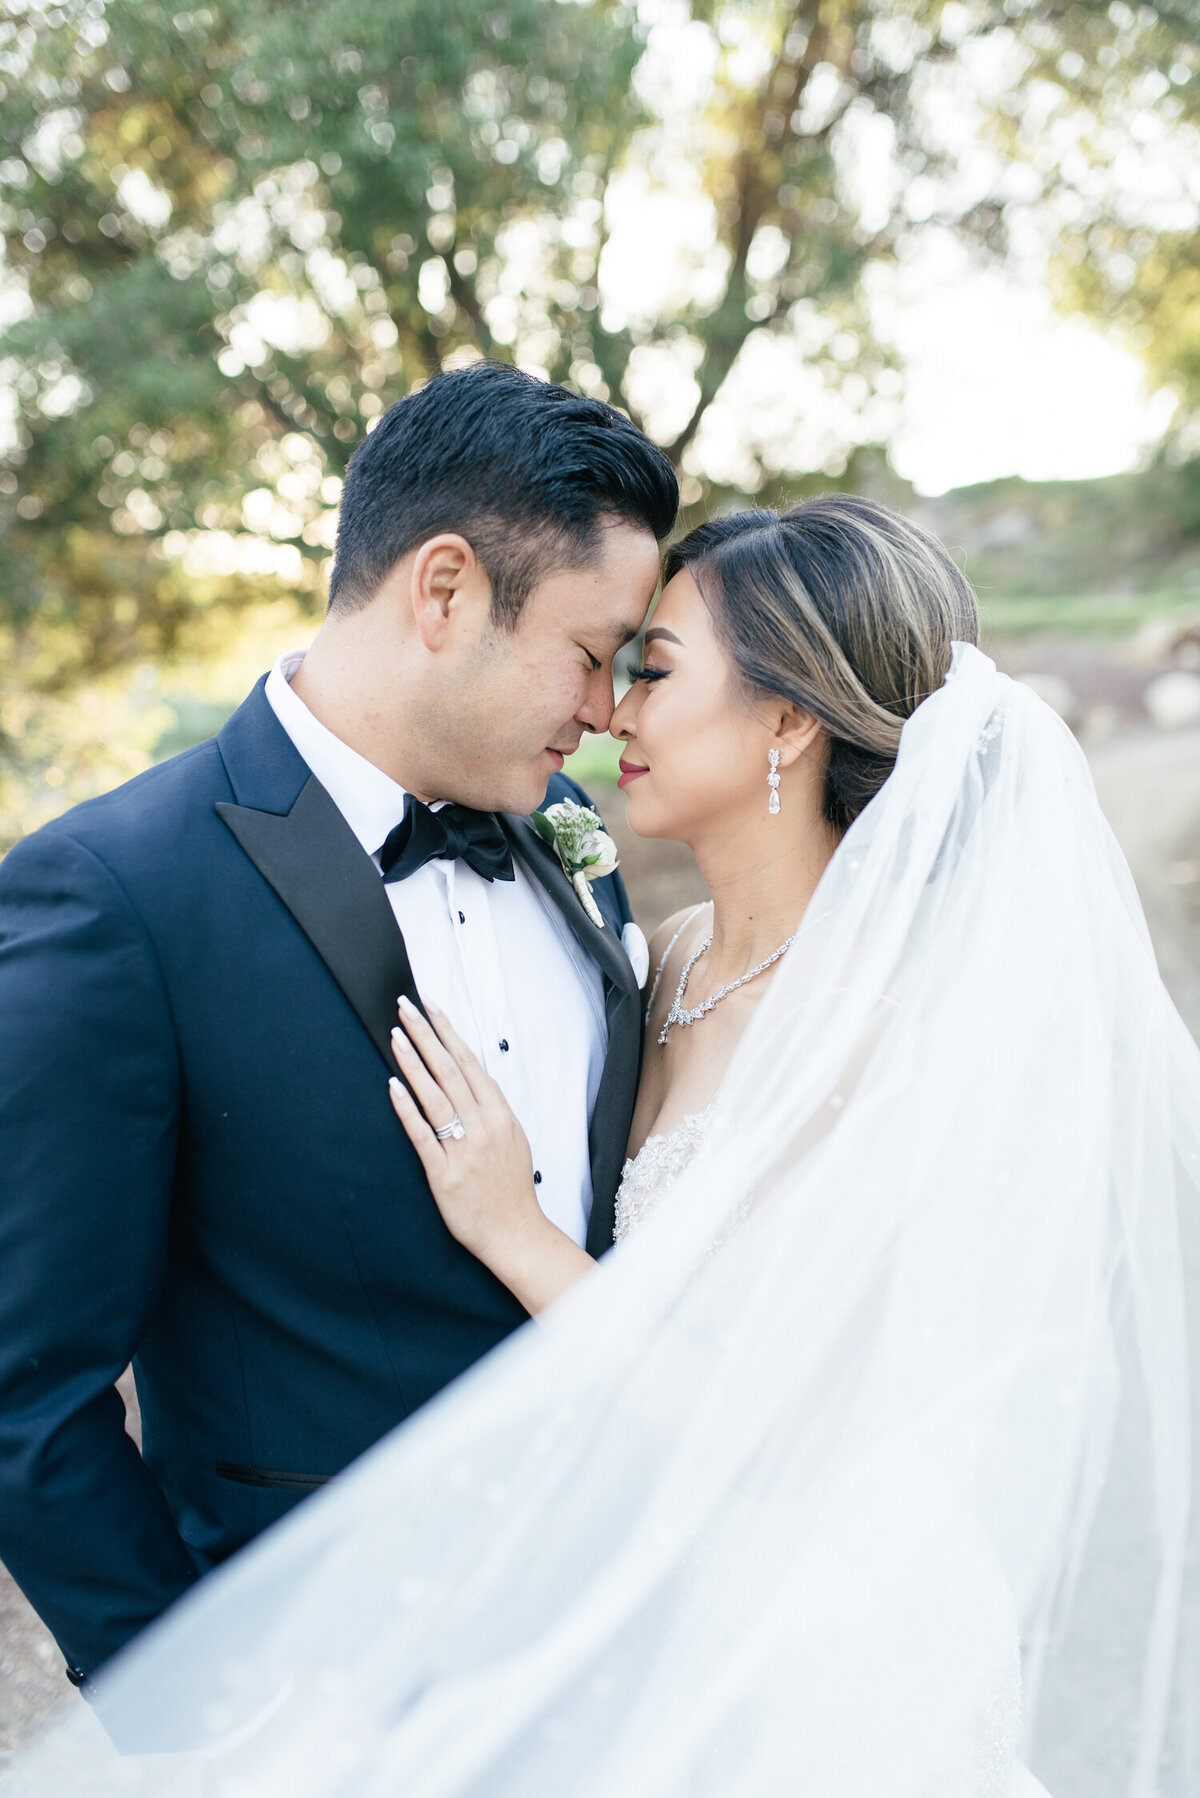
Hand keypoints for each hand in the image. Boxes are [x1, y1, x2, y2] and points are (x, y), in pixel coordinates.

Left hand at [387, 997, 546, 1275]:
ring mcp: (463, 1149)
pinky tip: (393, 1086)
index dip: (448, 1031)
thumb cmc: (511, 1188)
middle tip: (405, 1006)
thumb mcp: (513, 1139)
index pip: (469, 1062)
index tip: (431, 1006)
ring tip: (396, 1035)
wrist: (515, 1233)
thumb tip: (471, 1078)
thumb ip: (492, 1109)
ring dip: (413, 1062)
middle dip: (425, 1034)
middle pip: (449, 1070)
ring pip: (435, 1095)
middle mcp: (482, 1126)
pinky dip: (407, 1108)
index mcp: (500, 1115)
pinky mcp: (443, 1173)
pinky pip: (422, 1134)